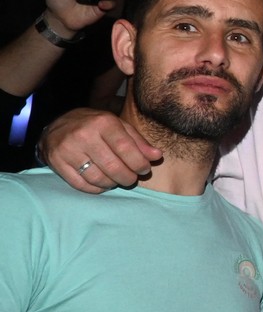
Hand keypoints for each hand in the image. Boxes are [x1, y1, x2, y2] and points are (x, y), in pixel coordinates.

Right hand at [40, 108, 161, 192]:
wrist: (57, 126)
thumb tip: (157, 156)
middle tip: (131, 179)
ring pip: (98, 178)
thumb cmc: (95, 126)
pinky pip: (81, 185)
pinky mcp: (57, 163)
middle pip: (113, 167)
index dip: (139, 164)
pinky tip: (102, 184)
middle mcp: (84, 135)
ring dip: (112, 184)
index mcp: (103, 122)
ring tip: (117, 180)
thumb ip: (138, 142)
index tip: (144, 170)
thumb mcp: (118, 126)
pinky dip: (96, 189)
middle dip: (128, 178)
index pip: (126, 149)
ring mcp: (68, 150)